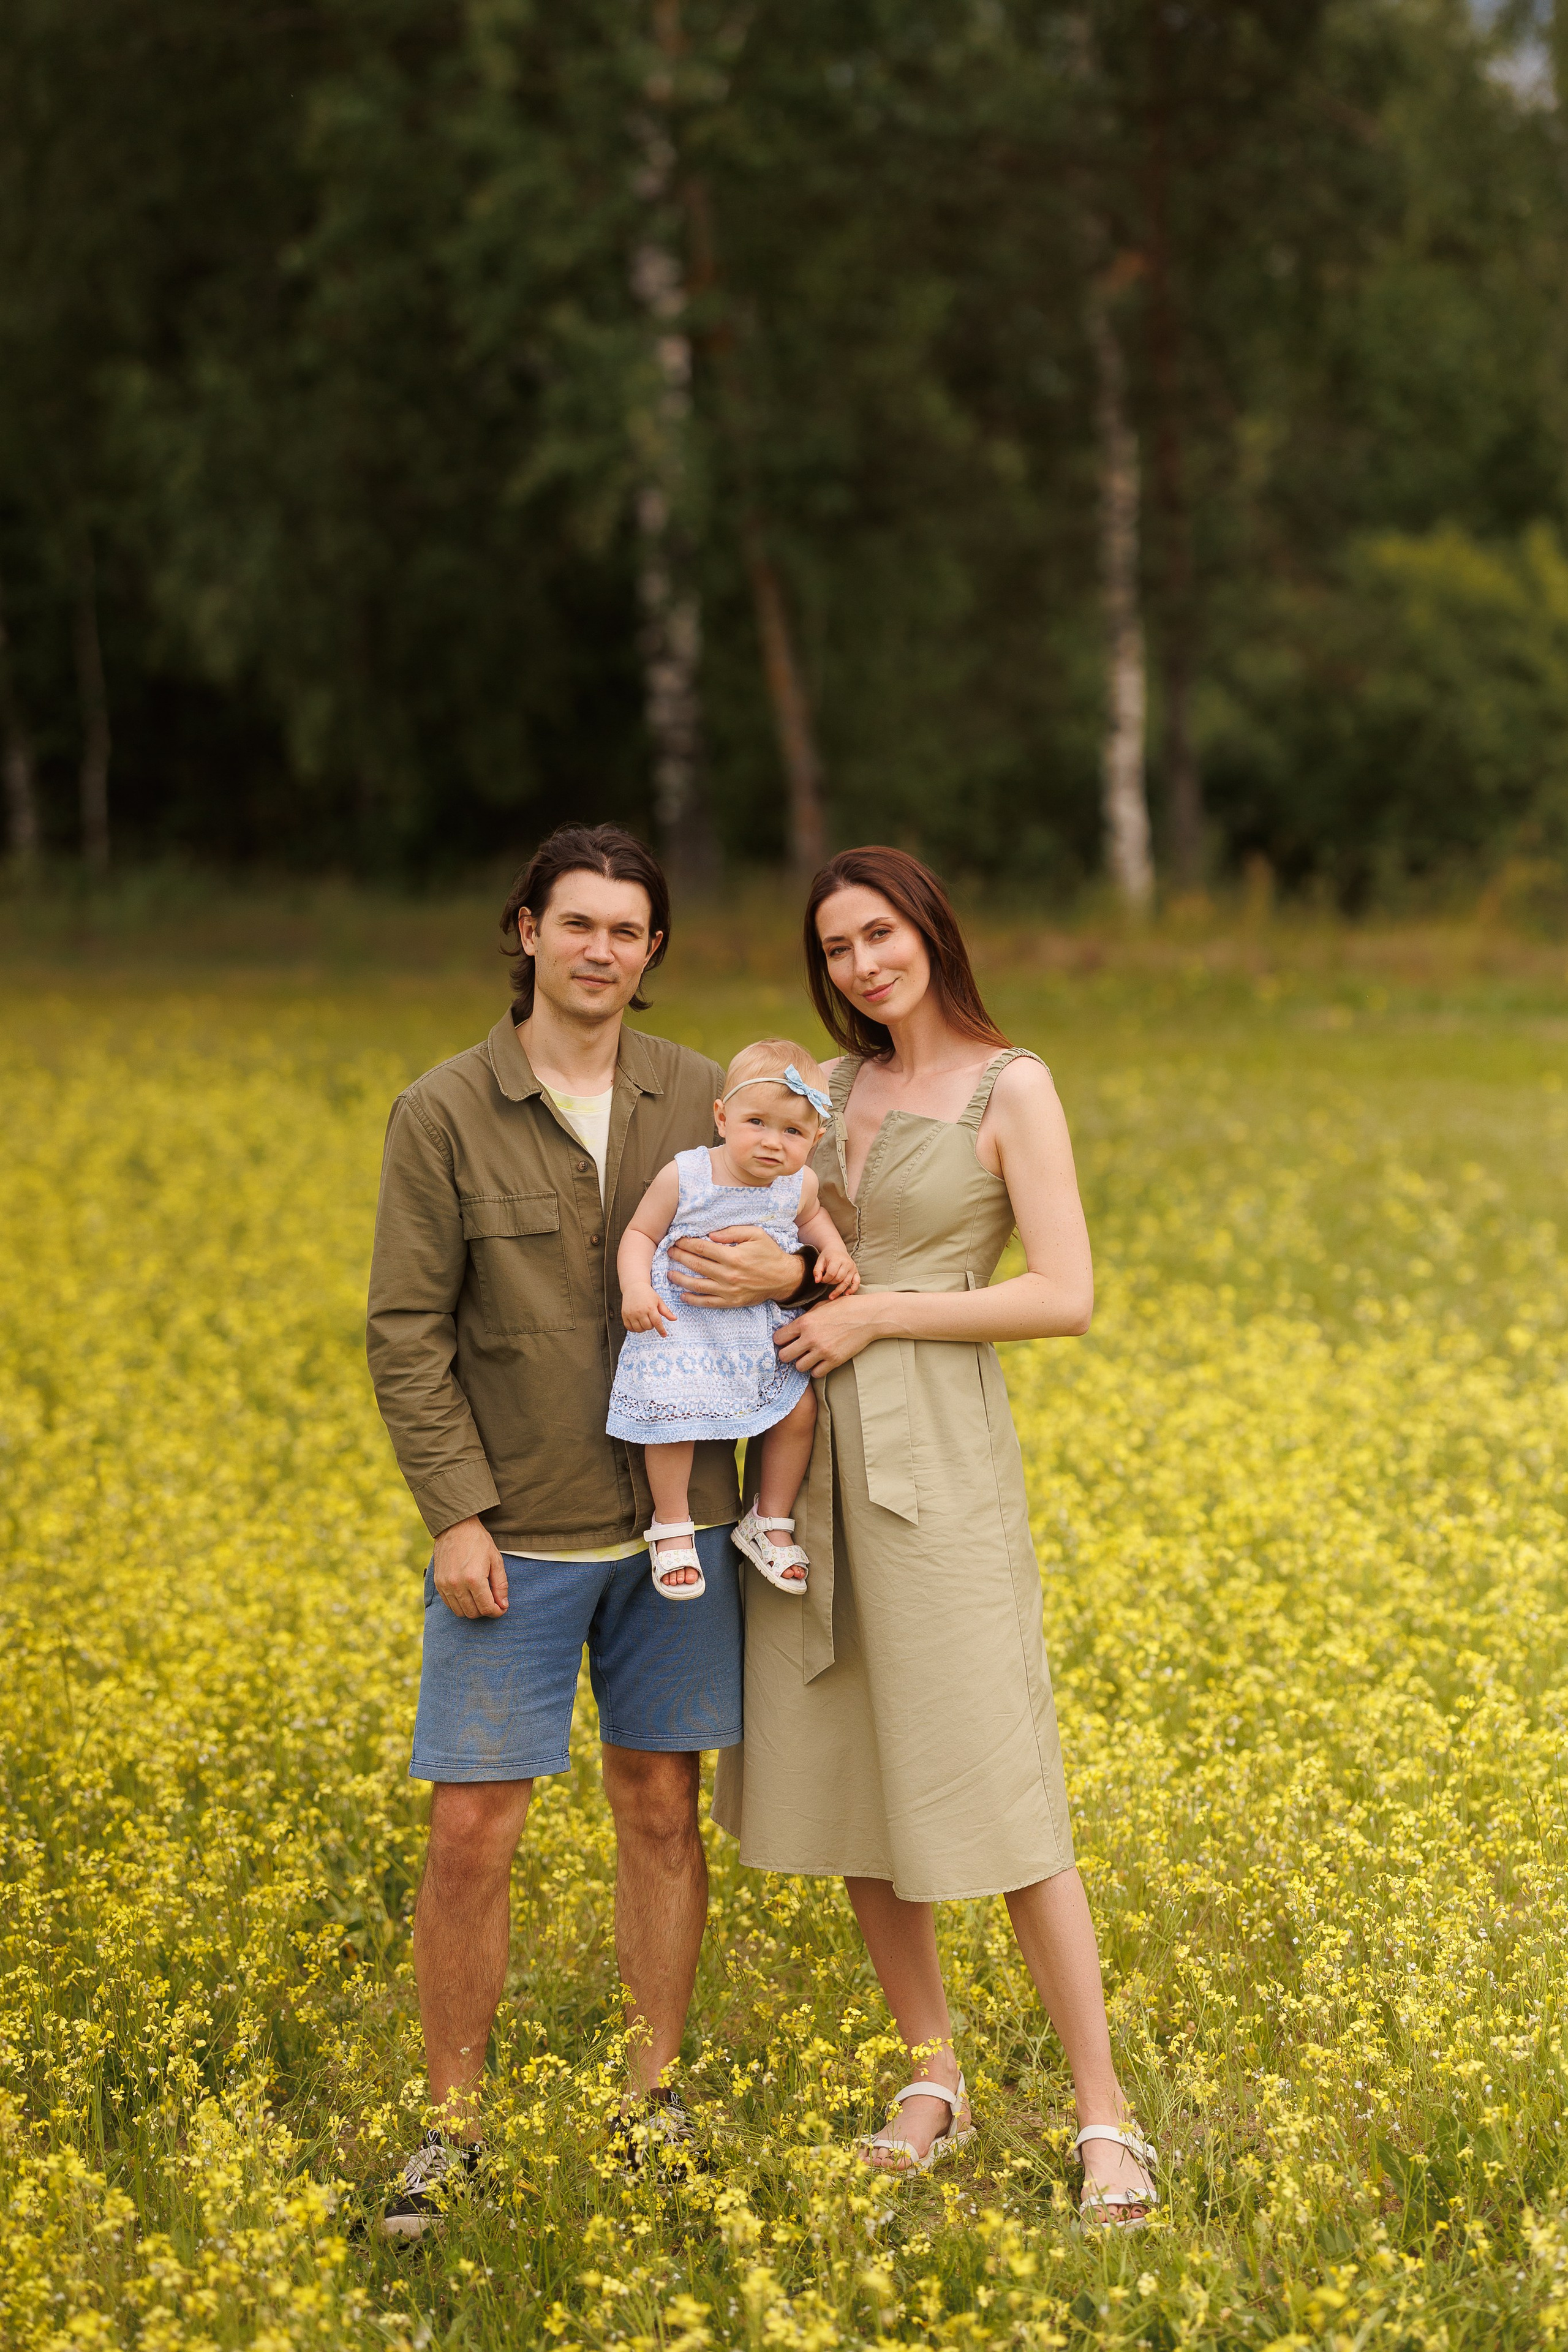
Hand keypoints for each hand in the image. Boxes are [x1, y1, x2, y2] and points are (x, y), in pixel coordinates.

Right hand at [433, 1515, 508, 1618]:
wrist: (455, 1527)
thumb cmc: (478, 1541)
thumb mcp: (496, 1560)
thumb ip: (501, 1585)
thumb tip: (503, 1605)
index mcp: (474, 1579)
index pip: (486, 1608)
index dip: (496, 1612)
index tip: (501, 1608)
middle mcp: (457, 1584)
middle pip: (473, 1613)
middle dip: (485, 1611)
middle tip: (492, 1601)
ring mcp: (445, 1585)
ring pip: (460, 1612)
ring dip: (472, 1609)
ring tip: (480, 1598)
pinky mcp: (438, 1583)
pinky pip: (449, 1604)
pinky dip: (460, 1604)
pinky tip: (468, 1594)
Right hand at [623, 1285, 675, 1334]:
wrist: (634, 1286)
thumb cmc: (647, 1293)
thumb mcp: (658, 1301)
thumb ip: (666, 1311)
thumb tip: (674, 1319)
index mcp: (650, 1307)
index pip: (657, 1323)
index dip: (661, 1330)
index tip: (664, 1335)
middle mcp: (640, 1311)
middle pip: (648, 1327)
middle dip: (652, 1326)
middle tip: (651, 1319)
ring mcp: (631, 1314)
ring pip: (639, 1329)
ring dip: (643, 1328)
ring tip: (644, 1321)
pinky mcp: (624, 1315)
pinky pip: (629, 1328)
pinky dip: (634, 1329)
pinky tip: (637, 1323)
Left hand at [668, 1226, 803, 1308]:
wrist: (784, 1278)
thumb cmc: (770, 1253)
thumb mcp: (755, 1234)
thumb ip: (732, 1232)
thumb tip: (710, 1234)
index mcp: (733, 1256)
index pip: (702, 1248)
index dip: (686, 1243)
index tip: (677, 1239)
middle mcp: (728, 1274)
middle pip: (696, 1265)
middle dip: (679, 1257)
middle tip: (669, 1251)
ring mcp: (728, 1290)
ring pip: (697, 1285)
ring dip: (680, 1279)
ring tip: (669, 1273)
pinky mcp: (731, 1302)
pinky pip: (707, 1302)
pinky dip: (693, 1300)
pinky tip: (682, 1295)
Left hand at [773, 1292, 887, 1375]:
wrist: (867, 1316)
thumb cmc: (845, 1308)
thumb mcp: (820, 1306)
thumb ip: (805, 1318)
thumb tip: (792, 1327)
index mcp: (805, 1322)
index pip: (778, 1338)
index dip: (780, 1340)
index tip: (785, 1341)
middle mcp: (811, 1337)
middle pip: (784, 1356)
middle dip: (787, 1354)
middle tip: (794, 1351)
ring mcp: (823, 1351)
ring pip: (799, 1367)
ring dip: (802, 1362)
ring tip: (809, 1356)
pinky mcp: (834, 1360)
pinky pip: (816, 1373)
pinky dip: (816, 1369)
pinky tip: (820, 1362)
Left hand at [817, 1250, 860, 1298]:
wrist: (837, 1249)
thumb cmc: (827, 1256)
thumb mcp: (820, 1261)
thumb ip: (817, 1271)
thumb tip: (817, 1281)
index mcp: (837, 1259)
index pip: (831, 1273)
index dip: (825, 1279)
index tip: (821, 1279)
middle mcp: (846, 1264)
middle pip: (838, 1278)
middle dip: (830, 1283)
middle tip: (826, 1281)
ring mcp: (852, 1268)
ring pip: (846, 1282)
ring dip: (838, 1290)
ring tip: (831, 1296)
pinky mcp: (856, 1272)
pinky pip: (857, 1282)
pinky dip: (852, 1289)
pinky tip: (846, 1294)